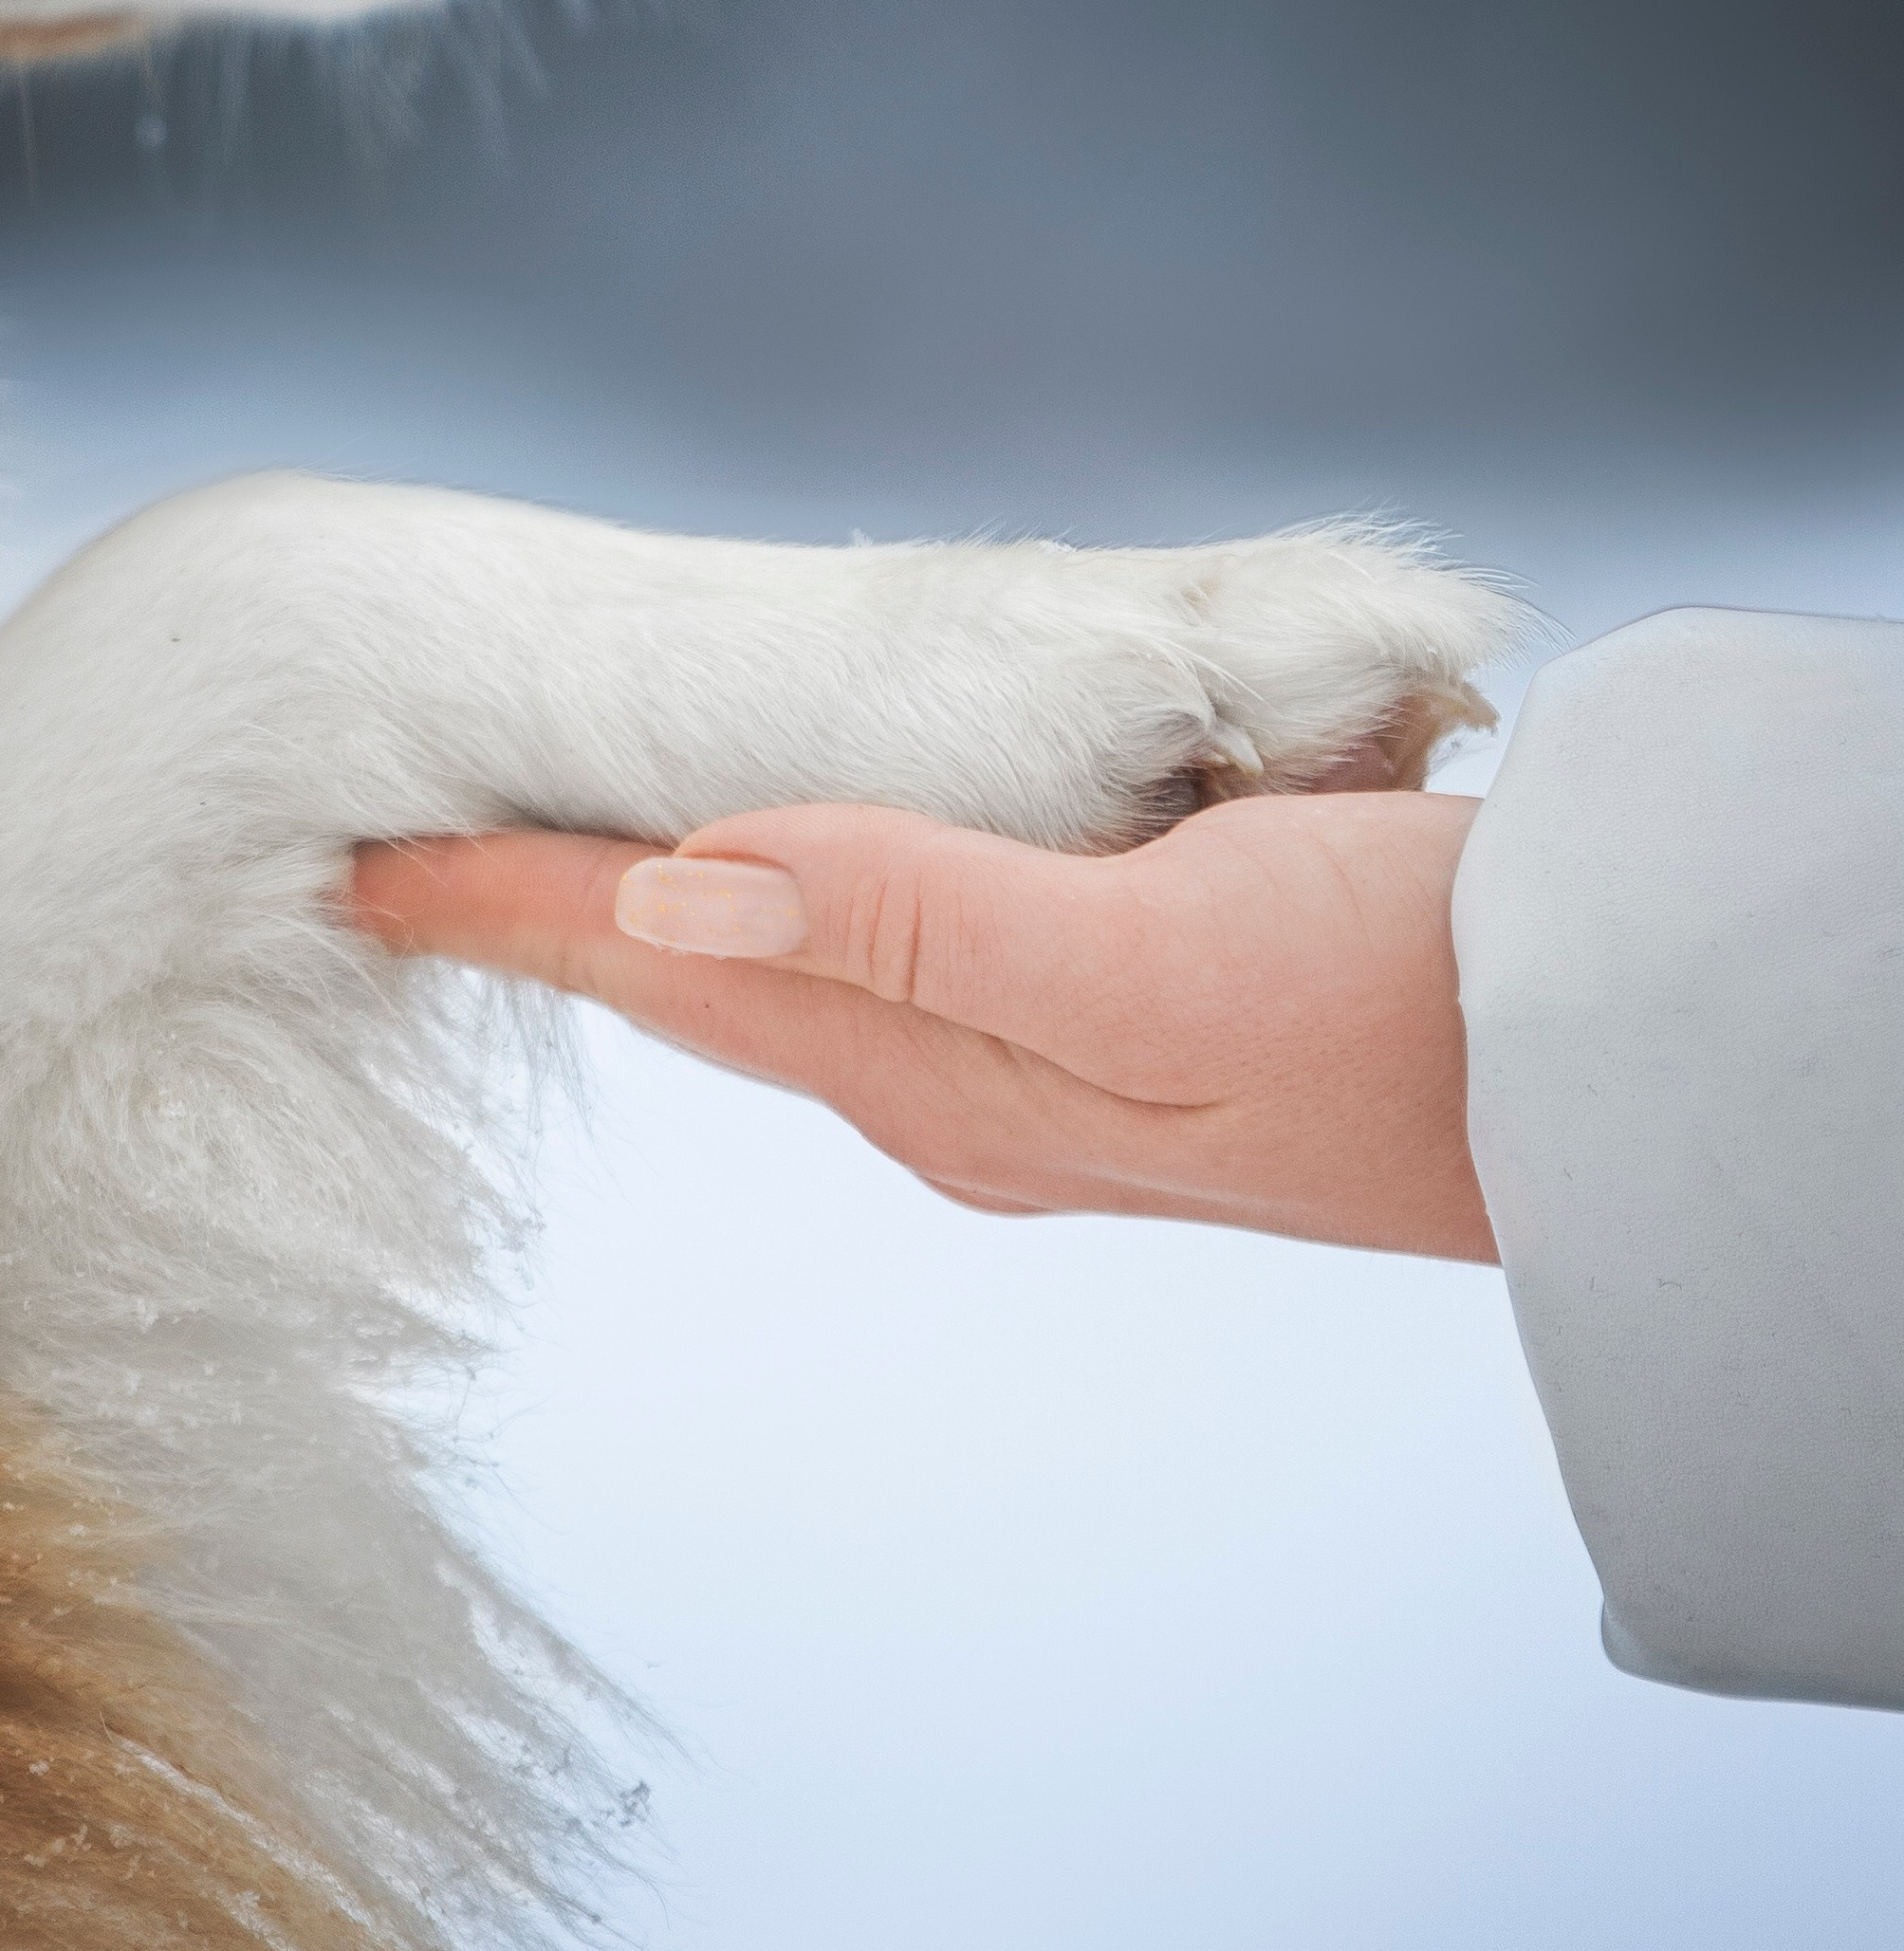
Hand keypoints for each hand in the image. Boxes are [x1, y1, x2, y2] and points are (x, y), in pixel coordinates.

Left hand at [347, 791, 1494, 1262]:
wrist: (1583, 1085)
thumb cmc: (1391, 1012)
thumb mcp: (1148, 959)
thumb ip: (914, 920)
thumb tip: (678, 892)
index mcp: (945, 1067)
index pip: (681, 967)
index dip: (517, 911)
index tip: (367, 871)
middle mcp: (965, 1078)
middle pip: (713, 983)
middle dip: (560, 921)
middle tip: (418, 866)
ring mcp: (1042, 1059)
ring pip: (800, 968)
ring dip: (673, 914)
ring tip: (559, 865)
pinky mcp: (1122, 1015)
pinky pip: (906, 947)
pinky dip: (815, 896)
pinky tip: (805, 869)